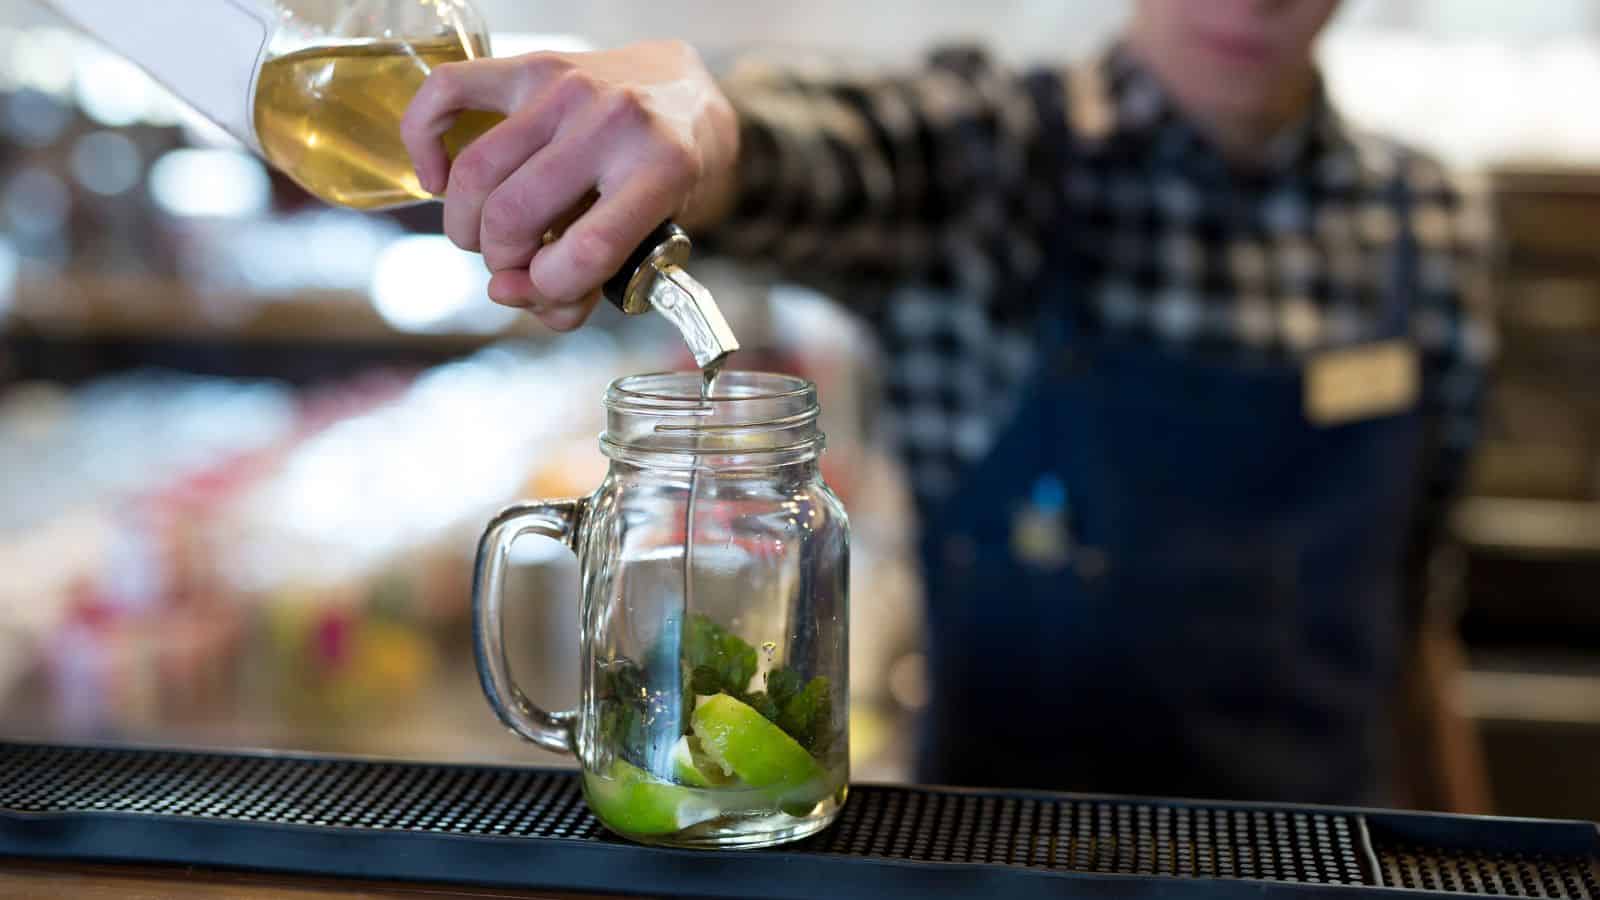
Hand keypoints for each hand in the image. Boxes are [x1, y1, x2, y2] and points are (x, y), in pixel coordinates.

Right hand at [401, 40, 738, 331]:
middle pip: (515, 215)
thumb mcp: (654, 242)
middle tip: (515, 265)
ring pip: (476, 172)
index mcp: (662, 170)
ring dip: (466, 226)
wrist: (684, 95)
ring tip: (486, 239)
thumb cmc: (666, 180)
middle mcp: (614, 122)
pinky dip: (423, 139)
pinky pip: (446, 92)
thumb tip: (506, 293)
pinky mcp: (529, 67)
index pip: (587, 252)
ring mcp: (566, 88)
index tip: (545, 289)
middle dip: (502, 261)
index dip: (550, 288)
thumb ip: (587, 284)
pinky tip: (437, 178)